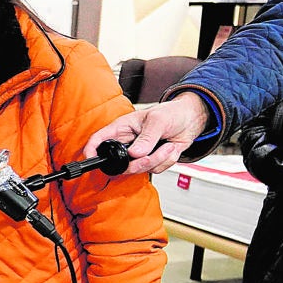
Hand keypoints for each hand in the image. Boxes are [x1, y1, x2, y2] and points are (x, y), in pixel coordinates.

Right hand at [83, 92, 210, 173]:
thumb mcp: (158, 121)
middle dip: (138, 163)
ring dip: (158, 160)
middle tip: (150, 156)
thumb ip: (146, 138)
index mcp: (122, 128)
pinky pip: (155, 170)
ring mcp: (139, 153)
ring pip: (140, 168)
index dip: (91, 150)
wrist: (190, 120)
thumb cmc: (171, 113)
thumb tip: (135, 153)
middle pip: (120, 163)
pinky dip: (166, 162)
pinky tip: (170, 149)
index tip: (91, 158)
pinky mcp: (151, 160)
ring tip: (168, 145)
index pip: (99, 140)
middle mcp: (127, 143)